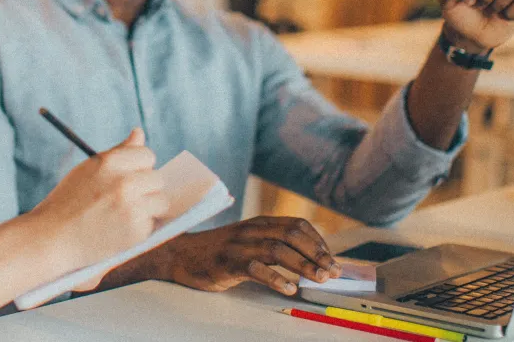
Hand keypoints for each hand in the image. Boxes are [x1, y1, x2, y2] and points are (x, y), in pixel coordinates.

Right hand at [27, 129, 167, 281]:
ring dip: (148, 208)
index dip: (139, 167)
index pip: (147, 155)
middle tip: (124, 199)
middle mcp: (125, 182)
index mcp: (111, 162)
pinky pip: (152, 223)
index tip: (127, 177)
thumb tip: (139, 131)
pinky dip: (140, 227)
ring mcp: (132, 208)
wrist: (52, 238)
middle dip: (146, 188)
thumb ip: (119, 152)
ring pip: (161, 201)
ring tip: (123, 214)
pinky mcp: (136, 231)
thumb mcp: (90, 169)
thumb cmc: (69, 201)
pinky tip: (118, 229)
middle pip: (157, 179)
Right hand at [153, 216, 339, 295]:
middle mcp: (251, 230)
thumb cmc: (217, 252)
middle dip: (318, 253)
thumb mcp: (247, 241)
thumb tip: (307, 259)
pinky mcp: (228, 263)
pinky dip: (276, 278)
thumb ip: (272, 244)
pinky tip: (289, 288)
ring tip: (319, 278)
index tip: (332, 259)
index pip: (297, 225)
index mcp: (259, 223)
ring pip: (278, 249)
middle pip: (292, 235)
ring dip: (304, 265)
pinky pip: (256, 268)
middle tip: (333, 271)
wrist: (180, 254)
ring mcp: (239, 245)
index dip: (318, 241)